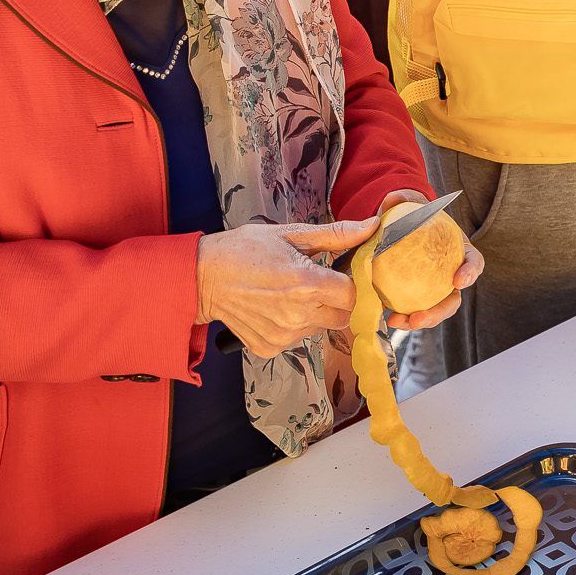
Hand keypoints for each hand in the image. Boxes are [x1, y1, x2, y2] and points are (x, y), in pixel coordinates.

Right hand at [195, 222, 362, 357]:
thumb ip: (336, 235)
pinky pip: (297, 340)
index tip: (340, 274)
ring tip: (290, 293)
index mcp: (307, 283)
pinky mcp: (270, 347)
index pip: (354, 295)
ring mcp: (284, 335)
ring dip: (315, 313)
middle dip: (336, 300)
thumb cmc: (245, 250)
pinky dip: (293, 326)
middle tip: (316, 283)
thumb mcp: (292, 234)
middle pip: (343, 316)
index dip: (351, 283)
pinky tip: (277, 307)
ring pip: (321, 328)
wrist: (204, 276)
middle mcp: (298, 314)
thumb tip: (371, 226)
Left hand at [288, 189, 483, 332]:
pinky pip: (413, 311)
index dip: (471, 272)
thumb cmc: (410, 216)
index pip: (474, 262)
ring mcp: (434, 289)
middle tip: (419, 318)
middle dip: (439, 311)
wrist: (397, 229)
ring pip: (434, 310)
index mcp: (458, 251)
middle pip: (454, 298)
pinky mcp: (417, 298)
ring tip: (397, 322)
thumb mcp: (407, 204)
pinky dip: (402, 317)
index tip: (458, 281)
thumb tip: (392, 199)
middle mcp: (449, 274)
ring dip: (419, 321)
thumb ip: (402, 201)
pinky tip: (386, 317)